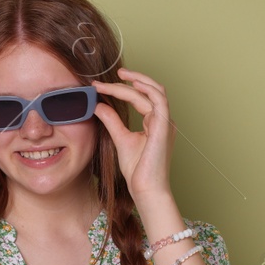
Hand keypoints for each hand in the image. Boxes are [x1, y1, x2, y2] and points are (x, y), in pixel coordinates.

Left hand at [91, 67, 175, 201]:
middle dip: (131, 79)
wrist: (146, 189)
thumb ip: (112, 121)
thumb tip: (99, 106)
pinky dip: (147, 89)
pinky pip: (159, 100)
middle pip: (149, 90)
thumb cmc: (138, 170)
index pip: (140, 98)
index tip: (99, 87)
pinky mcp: (164, 127)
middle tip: (110, 75)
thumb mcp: (120, 139)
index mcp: (155, 123)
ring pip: (154, 91)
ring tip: (119, 76)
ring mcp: (165, 123)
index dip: (120, 90)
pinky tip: (132, 84)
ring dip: (137, 81)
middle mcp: (162, 120)